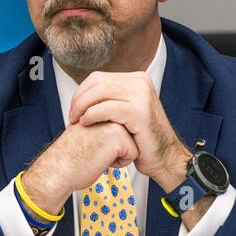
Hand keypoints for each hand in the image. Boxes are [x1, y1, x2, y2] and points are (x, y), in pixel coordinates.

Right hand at [21, 121, 139, 215]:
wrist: (57, 169)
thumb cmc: (69, 156)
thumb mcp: (87, 130)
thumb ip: (102, 122)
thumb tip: (118, 127)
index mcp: (99, 108)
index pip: (122, 128)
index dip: (110, 143)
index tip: (92, 144)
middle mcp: (106, 112)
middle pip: (130, 134)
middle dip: (116, 148)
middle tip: (93, 149)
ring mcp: (113, 122)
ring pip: (133, 144)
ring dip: (118, 155)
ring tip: (97, 153)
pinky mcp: (118, 136)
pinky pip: (133, 155)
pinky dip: (119, 163)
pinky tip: (100, 159)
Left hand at [67, 71, 190, 190]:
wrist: (164, 157)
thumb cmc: (140, 139)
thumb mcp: (124, 111)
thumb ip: (109, 98)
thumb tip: (82, 93)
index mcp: (136, 80)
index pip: (98, 77)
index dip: (80, 92)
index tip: (74, 109)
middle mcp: (141, 83)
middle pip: (97, 82)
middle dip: (78, 99)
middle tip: (72, 117)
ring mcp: (142, 95)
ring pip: (100, 91)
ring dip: (82, 106)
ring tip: (77, 121)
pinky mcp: (140, 111)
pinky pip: (107, 108)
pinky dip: (91, 114)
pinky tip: (85, 123)